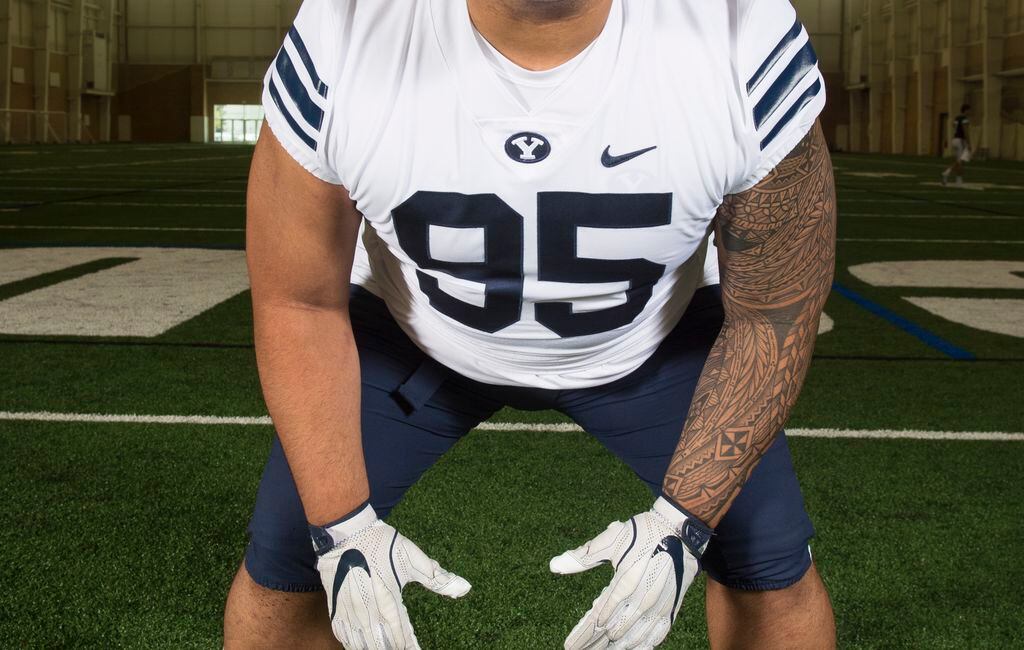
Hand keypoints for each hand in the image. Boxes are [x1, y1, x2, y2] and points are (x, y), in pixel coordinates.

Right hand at [310, 503, 470, 648]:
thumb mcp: (413, 558)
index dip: (412, 647)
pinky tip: (359, 645)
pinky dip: (352, 643)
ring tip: (385, 649)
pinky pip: (342, 635)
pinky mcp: (335, 607)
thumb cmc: (381, 543)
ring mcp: (350, 612)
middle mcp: (369, 612)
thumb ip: (438, 578)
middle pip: (382, 645)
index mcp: (389, 602)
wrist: (346, 532)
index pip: (403, 637)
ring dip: (374, 648)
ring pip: (361, 644)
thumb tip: (465, 588)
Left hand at [550, 497, 710, 648]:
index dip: (582, 635)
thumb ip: (582, 557)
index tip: (569, 645)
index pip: (597, 618)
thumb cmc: (642, 532)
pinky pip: (656, 636)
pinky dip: (642, 645)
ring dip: (615, 648)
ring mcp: (658, 606)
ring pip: (634, 639)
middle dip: (594, 644)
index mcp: (624, 582)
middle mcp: (642, 599)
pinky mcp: (671, 608)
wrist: (680, 529)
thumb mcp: (611, 539)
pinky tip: (631, 648)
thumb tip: (554, 565)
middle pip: (613, 632)